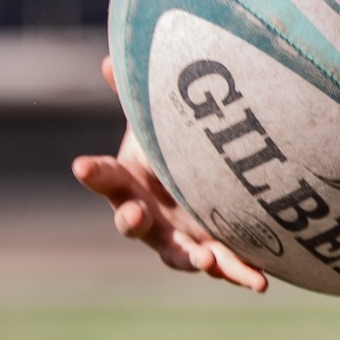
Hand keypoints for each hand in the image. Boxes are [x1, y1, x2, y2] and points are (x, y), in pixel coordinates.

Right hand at [71, 57, 267, 292]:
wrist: (211, 178)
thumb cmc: (174, 147)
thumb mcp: (157, 118)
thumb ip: (136, 93)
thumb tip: (109, 57)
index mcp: (130, 182)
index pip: (105, 176)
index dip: (93, 172)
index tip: (80, 165)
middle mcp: (150, 216)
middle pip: (132, 222)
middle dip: (132, 220)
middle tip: (136, 215)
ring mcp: (180, 239)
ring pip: (179, 255)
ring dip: (191, 258)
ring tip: (205, 260)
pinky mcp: (213, 252)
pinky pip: (225, 266)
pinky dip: (240, 273)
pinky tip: (260, 281)